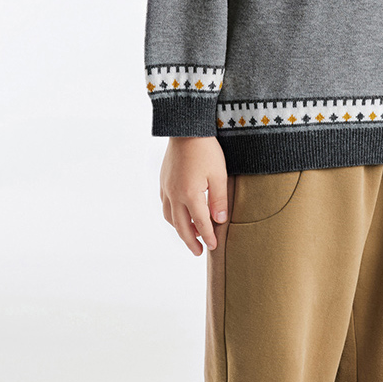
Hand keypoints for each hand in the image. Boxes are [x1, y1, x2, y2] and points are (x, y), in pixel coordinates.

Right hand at [159, 136, 228, 254]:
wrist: (186, 129)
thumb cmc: (206, 150)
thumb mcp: (219, 175)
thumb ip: (219, 199)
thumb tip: (219, 221)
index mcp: (190, 194)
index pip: (200, 223)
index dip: (208, 237)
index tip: (213, 247)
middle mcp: (175, 194)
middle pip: (181, 226)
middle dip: (191, 241)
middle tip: (199, 251)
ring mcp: (167, 188)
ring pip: (170, 217)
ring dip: (180, 228)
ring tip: (192, 235)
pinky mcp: (163, 181)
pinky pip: (165, 205)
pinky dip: (172, 215)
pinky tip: (180, 215)